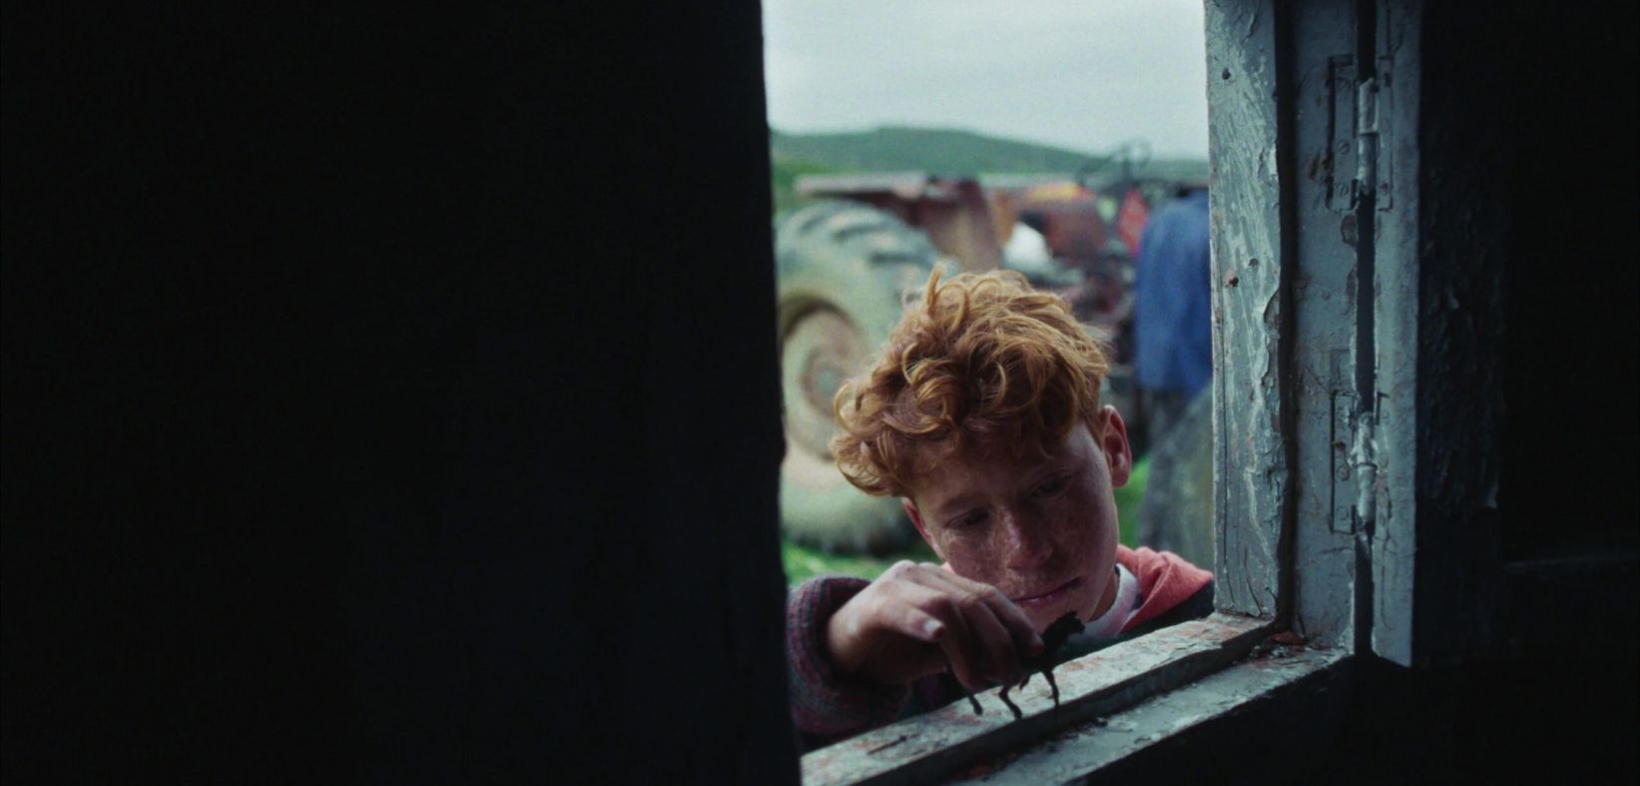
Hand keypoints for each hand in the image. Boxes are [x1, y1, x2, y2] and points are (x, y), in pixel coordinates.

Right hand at [824, 561, 1044, 690]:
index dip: (1015, 620)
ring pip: (946, 607)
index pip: (987, 594)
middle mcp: (921, 575)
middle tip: (1011, 676)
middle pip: (973, 600)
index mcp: (940, 581)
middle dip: (999, 640)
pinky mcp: (873, 604)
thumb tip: (1013, 661)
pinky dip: (925, 624)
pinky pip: (904, 610)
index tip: (1036, 650)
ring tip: (975, 682)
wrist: (837, 650)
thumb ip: (970, 648)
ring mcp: (896, 584)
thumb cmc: (892, 649)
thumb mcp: (939, 650)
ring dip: (967, 649)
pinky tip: (938, 639)